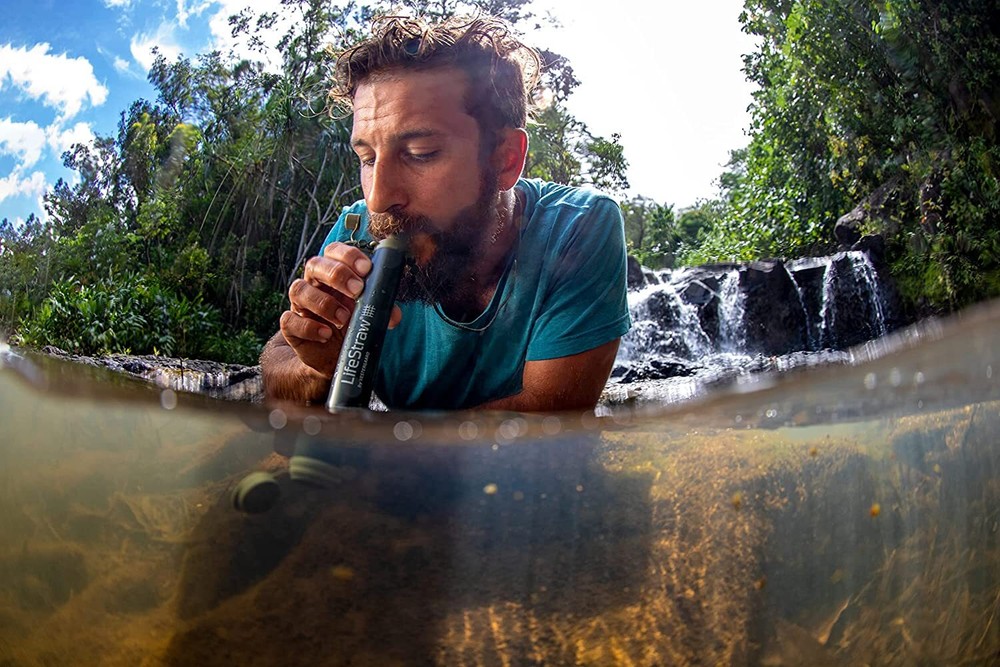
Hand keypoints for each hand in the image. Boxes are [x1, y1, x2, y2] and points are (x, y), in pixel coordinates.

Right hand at [280, 242, 401, 376]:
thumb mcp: (368, 315)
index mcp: (333, 274)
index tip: (366, 268)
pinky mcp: (291, 326)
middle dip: (337, 274)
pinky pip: (288, 319)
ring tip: (343, 318)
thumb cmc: (351, 326)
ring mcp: (300, 304)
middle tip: (357, 290)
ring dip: (324, 303)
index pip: (333, 251)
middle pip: (314, 264)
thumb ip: (380, 310)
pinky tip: (326, 334)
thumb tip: (394, 314)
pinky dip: (308, 326)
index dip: (348, 255)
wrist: (333, 356)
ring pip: (299, 290)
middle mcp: (314, 284)